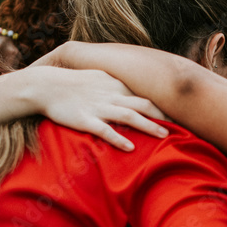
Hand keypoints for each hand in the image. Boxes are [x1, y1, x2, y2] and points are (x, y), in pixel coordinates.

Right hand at [20, 64, 168, 150]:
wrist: (45, 85)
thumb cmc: (72, 83)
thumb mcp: (98, 78)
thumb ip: (116, 85)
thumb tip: (131, 94)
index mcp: (115, 85)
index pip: (145, 95)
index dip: (163, 105)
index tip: (178, 114)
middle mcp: (111, 95)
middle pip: (143, 105)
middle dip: (163, 115)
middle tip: (181, 126)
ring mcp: (99, 107)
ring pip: (130, 116)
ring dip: (149, 126)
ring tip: (164, 136)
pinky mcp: (85, 120)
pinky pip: (105, 131)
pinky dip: (119, 139)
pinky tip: (131, 148)